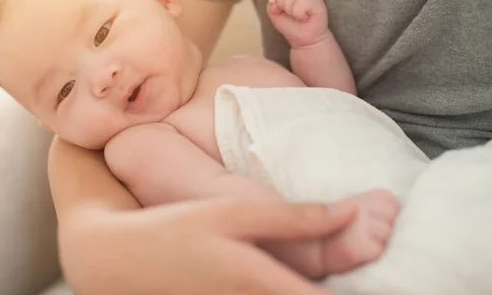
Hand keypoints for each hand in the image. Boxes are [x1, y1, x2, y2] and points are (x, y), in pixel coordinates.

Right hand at [59, 198, 355, 294]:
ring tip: (322, 279)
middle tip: (363, 278)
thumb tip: (346, 212)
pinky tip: (287, 283)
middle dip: (334, 291)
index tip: (384, 283)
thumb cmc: (174, 231)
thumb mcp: (230, 213)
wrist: (114, 261)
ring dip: (311, 290)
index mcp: (263, 284)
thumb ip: (291, 216)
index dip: (359, 294)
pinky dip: (283, 294)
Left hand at [267, 0, 328, 47]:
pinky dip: (299, 13)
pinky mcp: (318, 4)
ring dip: (291, 10)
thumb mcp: (276, 15)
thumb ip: (271, 5)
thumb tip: (273, 0)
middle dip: (283, 5)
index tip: (280, 10)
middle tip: (291, 15)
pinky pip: (303, 2)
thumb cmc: (293, 28)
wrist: (305, 42)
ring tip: (298, 17)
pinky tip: (304, 18)